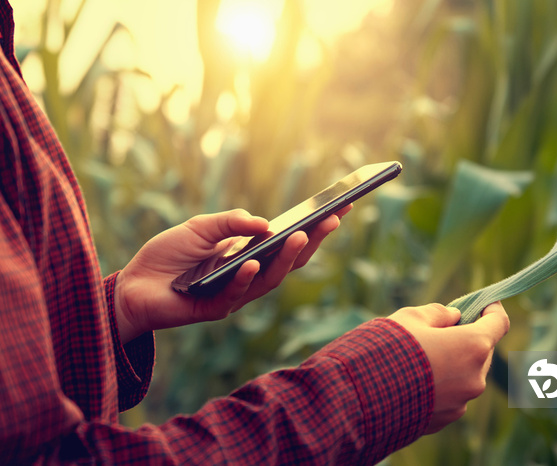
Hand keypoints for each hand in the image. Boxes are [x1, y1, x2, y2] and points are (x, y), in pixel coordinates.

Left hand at [114, 207, 350, 342]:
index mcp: (250, 254)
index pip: (290, 241)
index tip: (341, 207)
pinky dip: (243, 279)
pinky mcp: (215, 308)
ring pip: (270, 280)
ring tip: (299, 236)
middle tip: (333, 220)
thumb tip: (265, 223)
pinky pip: (234, 294)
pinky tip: (250, 263)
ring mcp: (235, 294)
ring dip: (286, 259)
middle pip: (290, 262)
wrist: (132, 284)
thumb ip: (231, 223)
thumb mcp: (200, 227)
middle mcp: (249, 276)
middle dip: (314, 241)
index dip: (315, 227)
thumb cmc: (167, 255)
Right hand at [388, 302, 508, 433]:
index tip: (485, 304)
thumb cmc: (388, 349)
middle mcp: (474, 378)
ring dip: (453, 363)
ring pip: (466, 375)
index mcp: (473, 346)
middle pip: (482, 351)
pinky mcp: (445, 420)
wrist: (361, 397)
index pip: (499, 323)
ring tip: (419, 357)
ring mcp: (461, 403)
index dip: (492, 310)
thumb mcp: (412, 317)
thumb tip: (453, 317)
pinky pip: (450, 395)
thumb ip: (439, 313)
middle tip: (443, 329)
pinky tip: (412, 379)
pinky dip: (439, 385)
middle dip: (468, 338)